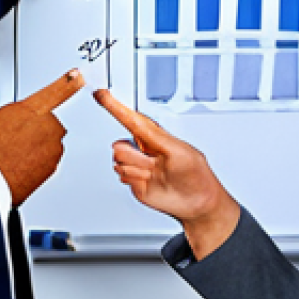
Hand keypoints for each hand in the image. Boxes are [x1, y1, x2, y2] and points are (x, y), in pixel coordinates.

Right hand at [0, 70, 84, 205]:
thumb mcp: (4, 114)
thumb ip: (24, 108)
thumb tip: (29, 110)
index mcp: (38, 109)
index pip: (58, 90)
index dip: (69, 82)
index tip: (78, 75)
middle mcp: (51, 127)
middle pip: (49, 123)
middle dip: (37, 128)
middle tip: (15, 136)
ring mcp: (53, 147)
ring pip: (47, 142)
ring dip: (35, 145)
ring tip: (14, 151)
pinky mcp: (53, 166)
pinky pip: (45, 159)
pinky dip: (35, 161)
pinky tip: (18, 162)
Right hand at [93, 89, 240, 260]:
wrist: (196, 204)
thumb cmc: (195, 175)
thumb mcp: (178, 150)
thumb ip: (154, 137)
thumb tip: (134, 133)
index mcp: (154, 136)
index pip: (130, 118)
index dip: (114, 106)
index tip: (101, 94)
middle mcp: (143, 149)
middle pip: (120, 145)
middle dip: (135, 156)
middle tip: (154, 164)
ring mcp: (137, 165)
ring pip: (119, 161)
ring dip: (138, 169)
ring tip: (155, 175)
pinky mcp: (133, 181)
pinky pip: (121, 175)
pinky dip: (134, 179)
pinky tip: (149, 183)